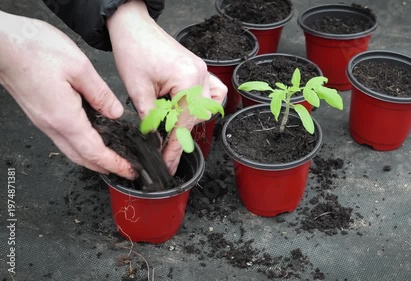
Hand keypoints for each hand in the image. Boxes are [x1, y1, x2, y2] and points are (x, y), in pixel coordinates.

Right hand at [0, 12, 135, 178]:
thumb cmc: (34, 49)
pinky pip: (63, 138)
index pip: (94, 152)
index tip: (129, 171)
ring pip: (71, 150)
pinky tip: (90, 139)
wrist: (1, 44)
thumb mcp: (80, 67)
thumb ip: (100, 93)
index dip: (114, 164)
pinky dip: (81, 146)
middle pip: (82, 158)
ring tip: (112, 159)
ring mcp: (43, 121)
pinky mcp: (39, 114)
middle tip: (125, 170)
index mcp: (65, 118)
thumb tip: (115, 113)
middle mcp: (52, 125)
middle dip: (105, 167)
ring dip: (92, 159)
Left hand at [107, 0, 226, 174]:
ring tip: (173, 128)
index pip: (183, 123)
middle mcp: (201, 75)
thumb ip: (150, 117)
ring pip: (209, 106)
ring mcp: (203, 71)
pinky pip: (211, 91)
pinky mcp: (198, 69)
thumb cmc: (134, 49)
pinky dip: (202, 104)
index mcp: (188, 80)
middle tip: (165, 152)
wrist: (133, 26)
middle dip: (180, 136)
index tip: (167, 163)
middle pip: (198, 117)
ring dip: (192, 119)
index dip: (173, 147)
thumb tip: (155, 139)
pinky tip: (188, 108)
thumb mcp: (137, 90)